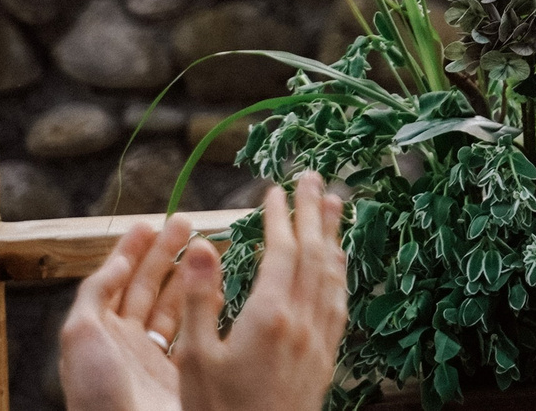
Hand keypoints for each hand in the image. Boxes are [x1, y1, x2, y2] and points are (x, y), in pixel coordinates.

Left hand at [60, 214, 193, 410]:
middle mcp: (127, 342)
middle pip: (146, 286)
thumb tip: (118, 259)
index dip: (130, 250)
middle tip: (187, 222)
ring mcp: (156, 356)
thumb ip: (96, 291)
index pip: (116, 280)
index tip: (150, 223)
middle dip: (165, 253)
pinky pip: (196, 329)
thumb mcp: (80, 334)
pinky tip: (217, 287)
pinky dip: (206, 305)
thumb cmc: (99, 389)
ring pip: (174, 305)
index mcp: (99, 332)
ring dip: (188, 274)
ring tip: (207, 247)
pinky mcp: (183, 371)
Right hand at [173, 172, 346, 410]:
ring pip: (333, 274)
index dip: (280, 217)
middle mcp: (304, 321)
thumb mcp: (195, 359)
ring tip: (334, 204)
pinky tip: (336, 266)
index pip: (283, 251)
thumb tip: (202, 244)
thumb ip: (200, 300)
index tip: (274, 190)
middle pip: (315, 253)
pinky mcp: (328, 357)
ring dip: (332, 235)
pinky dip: (338, 271)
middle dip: (312, 211)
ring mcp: (320, 339)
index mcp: (271, 316)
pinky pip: (340, 300)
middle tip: (312, 176)